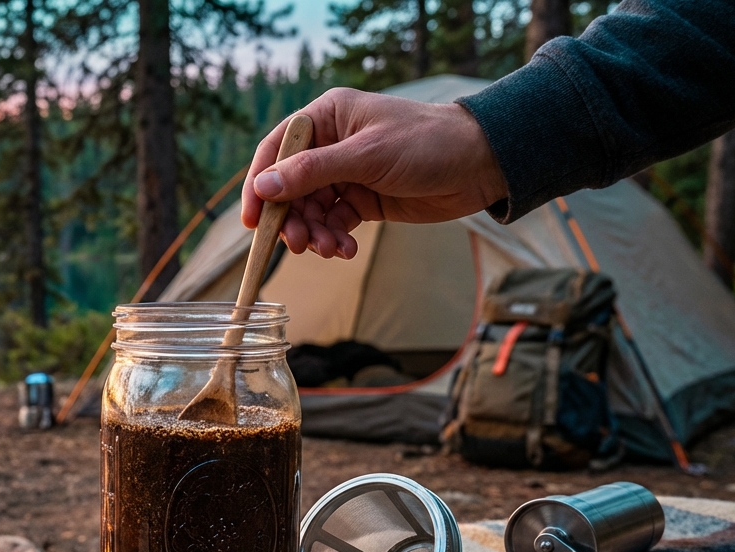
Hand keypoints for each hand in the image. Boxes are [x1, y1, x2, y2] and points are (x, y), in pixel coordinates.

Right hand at [241, 88, 509, 258]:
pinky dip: (336, 239)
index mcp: (327, 117)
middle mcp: (331, 144)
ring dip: (316, 234)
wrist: (482, 164)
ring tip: (331, 250)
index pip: (276, 150)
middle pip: (290, 187)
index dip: (259, 185)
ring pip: (311, 210)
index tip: (252, 219)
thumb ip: (311, 172)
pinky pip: (334, 223)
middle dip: (293, 219)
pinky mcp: (363, 199)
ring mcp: (346, 173)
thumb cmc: (427, 144)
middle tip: (300, 245)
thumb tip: (263, 188)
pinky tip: (346, 250)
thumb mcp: (365, 156)